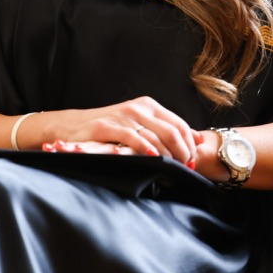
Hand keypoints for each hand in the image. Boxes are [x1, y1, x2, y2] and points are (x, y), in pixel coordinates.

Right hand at [37, 96, 201, 166]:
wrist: (74, 125)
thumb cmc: (110, 127)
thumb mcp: (140, 123)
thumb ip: (166, 129)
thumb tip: (199, 138)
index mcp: (149, 105)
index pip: (179, 124)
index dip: (189, 144)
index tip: (192, 160)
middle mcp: (139, 107)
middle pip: (172, 131)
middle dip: (183, 151)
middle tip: (185, 167)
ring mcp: (124, 116)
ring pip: (157, 136)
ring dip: (169, 155)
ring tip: (173, 168)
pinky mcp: (109, 127)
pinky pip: (133, 138)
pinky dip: (147, 150)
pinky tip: (154, 159)